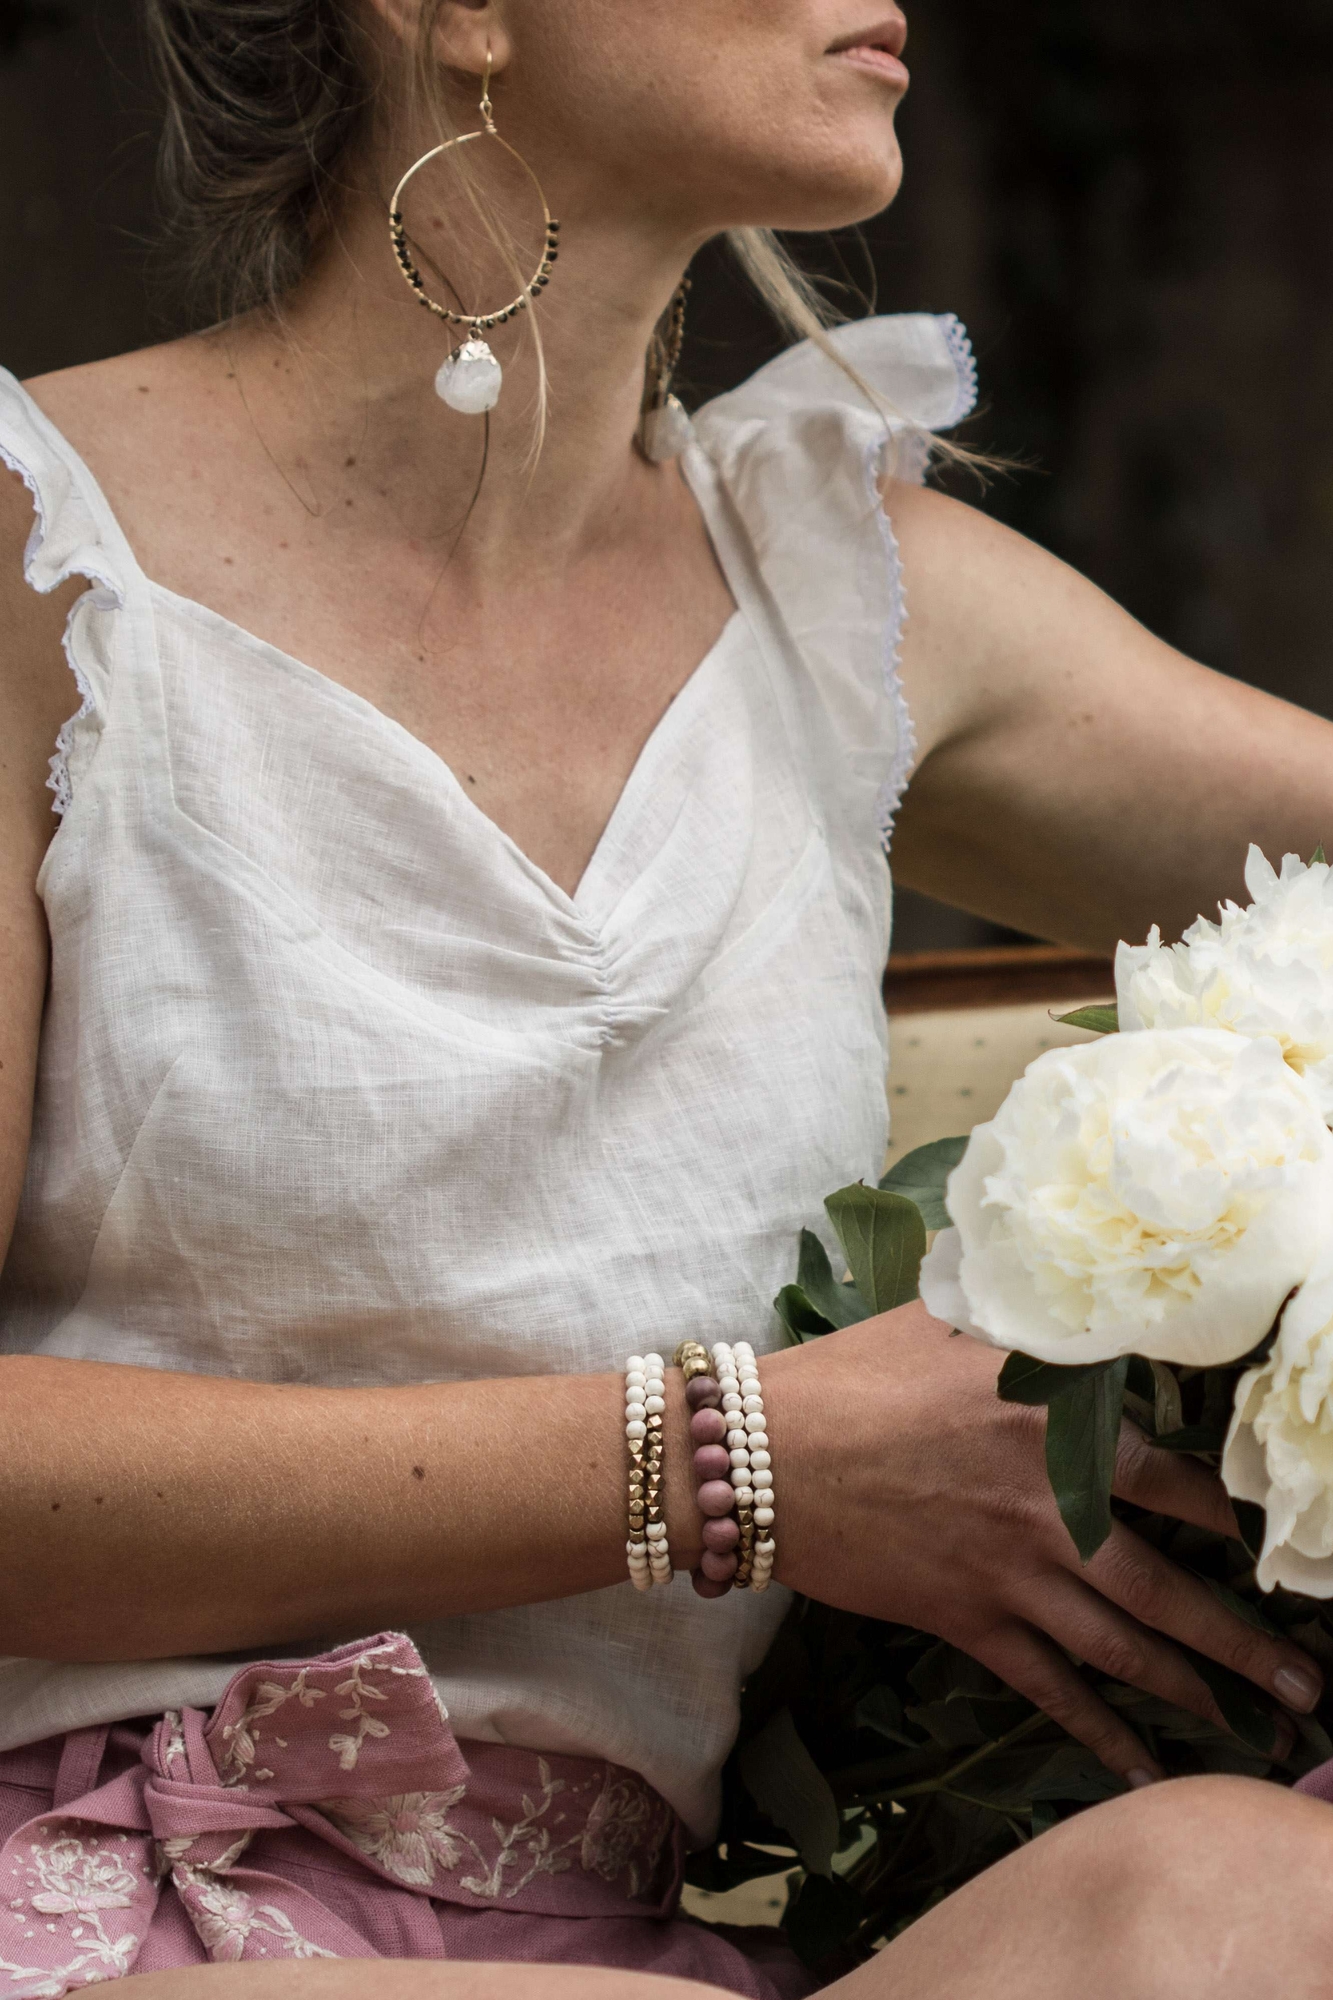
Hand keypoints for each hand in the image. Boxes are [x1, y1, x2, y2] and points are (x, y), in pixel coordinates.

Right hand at [761, 1303, 1323, 1784]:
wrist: (764, 1455)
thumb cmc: (855, 1374)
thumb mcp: (948, 1317)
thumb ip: (1022, 1314)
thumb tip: (1064, 1282)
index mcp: (1057, 1426)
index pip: (1177, 1480)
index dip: (1233, 1519)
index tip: (1270, 1545)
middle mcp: (1052, 1508)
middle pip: (1171, 1587)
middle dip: (1247, 1639)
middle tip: (1306, 1680)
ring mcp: (1011, 1574)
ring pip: (1124, 1648)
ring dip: (1197, 1691)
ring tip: (1255, 1722)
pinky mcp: (967, 1621)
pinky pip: (1049, 1688)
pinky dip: (1099, 1734)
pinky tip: (1142, 1770)